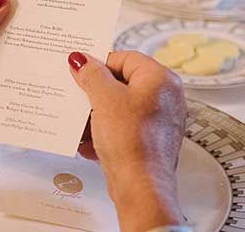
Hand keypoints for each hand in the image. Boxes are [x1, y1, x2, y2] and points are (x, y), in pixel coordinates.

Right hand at [68, 51, 186, 231]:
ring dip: (97, 116)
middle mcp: (165, 97)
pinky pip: (123, 128)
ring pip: (120, 107)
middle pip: (122, 83)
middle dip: (96, 94)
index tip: (80, 72)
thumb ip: (91, 74)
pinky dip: (105, 133)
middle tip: (79, 97)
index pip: (125, 58)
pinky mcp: (150, 140)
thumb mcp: (104, 99)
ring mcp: (159, 120)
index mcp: (160, 79)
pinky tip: (90, 143)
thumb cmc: (132, 143)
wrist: (140, 187)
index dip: (100, 64)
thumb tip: (82, 59)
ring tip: (82, 125)